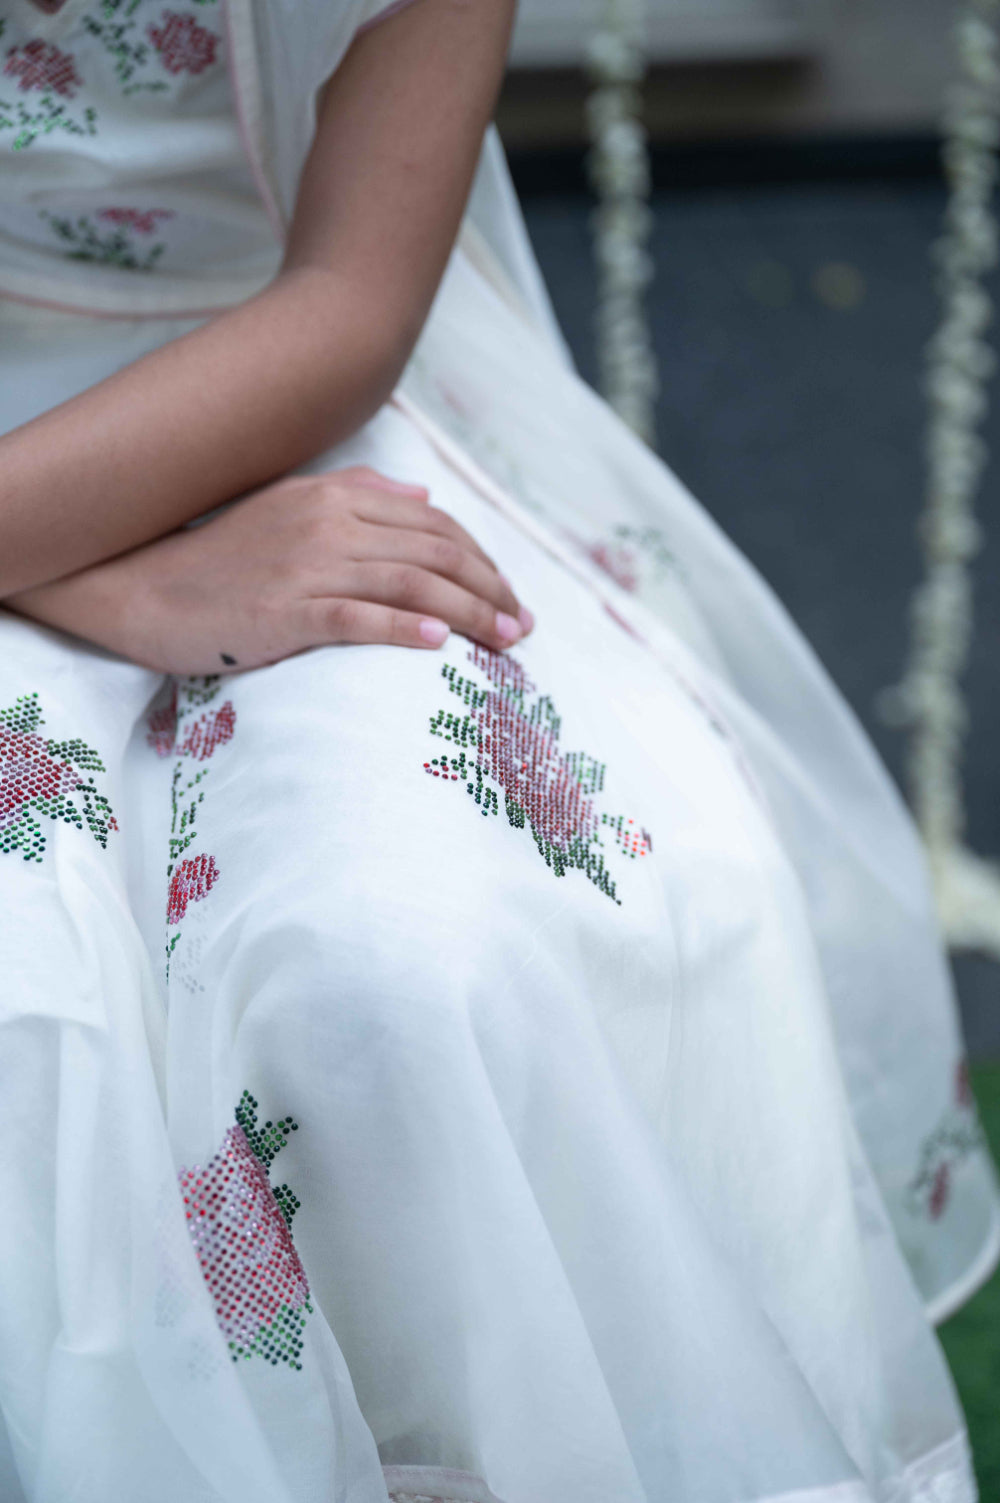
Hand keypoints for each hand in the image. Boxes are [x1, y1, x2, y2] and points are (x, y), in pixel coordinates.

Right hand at [6, 467, 534, 674]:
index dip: (481, 557)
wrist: (139, 588)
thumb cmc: (220, 559)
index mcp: (332, 497)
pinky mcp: (284, 609)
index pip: (432, 523)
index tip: (509, 593)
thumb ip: (357, 493)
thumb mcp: (288, 507)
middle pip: (434, 553)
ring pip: (409, 585)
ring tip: (505, 643)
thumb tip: (423, 495)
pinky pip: (357, 616)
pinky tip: (438, 646)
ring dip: (468, 615)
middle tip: (523, 627)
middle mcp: (326, 524)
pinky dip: (403, 629)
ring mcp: (305, 565)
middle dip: (490, 589)